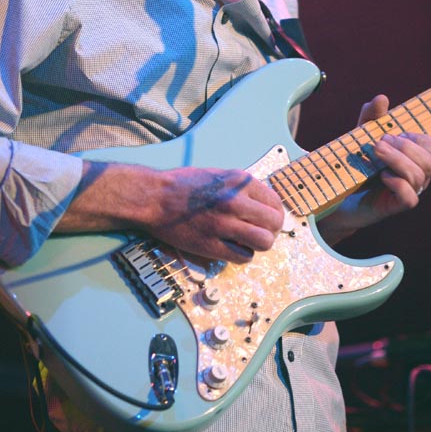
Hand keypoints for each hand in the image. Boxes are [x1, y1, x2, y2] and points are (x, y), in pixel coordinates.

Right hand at [146, 166, 284, 263]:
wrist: (155, 198)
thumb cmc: (183, 185)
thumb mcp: (218, 175)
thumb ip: (242, 188)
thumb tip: (263, 203)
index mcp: (238, 182)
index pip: (275, 202)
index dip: (275, 212)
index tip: (269, 218)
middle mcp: (235, 202)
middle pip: (274, 223)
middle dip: (272, 229)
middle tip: (263, 231)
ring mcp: (224, 224)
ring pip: (263, 242)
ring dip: (260, 244)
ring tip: (250, 241)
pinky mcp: (212, 245)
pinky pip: (243, 256)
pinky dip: (243, 254)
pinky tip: (234, 247)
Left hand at [320, 94, 430, 242]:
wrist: (337, 191)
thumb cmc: (356, 161)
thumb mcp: (362, 134)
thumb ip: (372, 116)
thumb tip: (382, 98)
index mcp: (414, 158)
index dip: (426, 139)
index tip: (401, 133)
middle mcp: (417, 175)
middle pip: (429, 161)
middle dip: (406, 147)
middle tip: (380, 142)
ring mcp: (409, 191)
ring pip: (418, 176)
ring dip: (397, 160)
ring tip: (376, 152)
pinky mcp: (396, 206)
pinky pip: (410, 197)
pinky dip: (397, 182)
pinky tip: (381, 175)